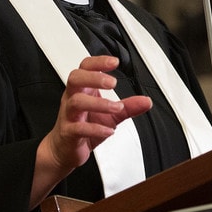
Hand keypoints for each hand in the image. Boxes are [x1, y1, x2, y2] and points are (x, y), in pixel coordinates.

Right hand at [29, 55, 151, 207]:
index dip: (98, 62)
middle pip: (75, 79)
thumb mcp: (110, 115)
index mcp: (82, 90)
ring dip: (99, 103)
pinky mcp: (68, 133)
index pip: (85, 68)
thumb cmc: (83, 127)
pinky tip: (109, 131)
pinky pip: (77, 128)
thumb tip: (146, 101)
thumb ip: (128, 107)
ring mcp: (68, 115)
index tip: (114, 62)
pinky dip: (95, 129)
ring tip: (116, 107)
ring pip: (76, 102)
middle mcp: (72, 99)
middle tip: (112, 83)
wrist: (65, 150)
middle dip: (94, 78)